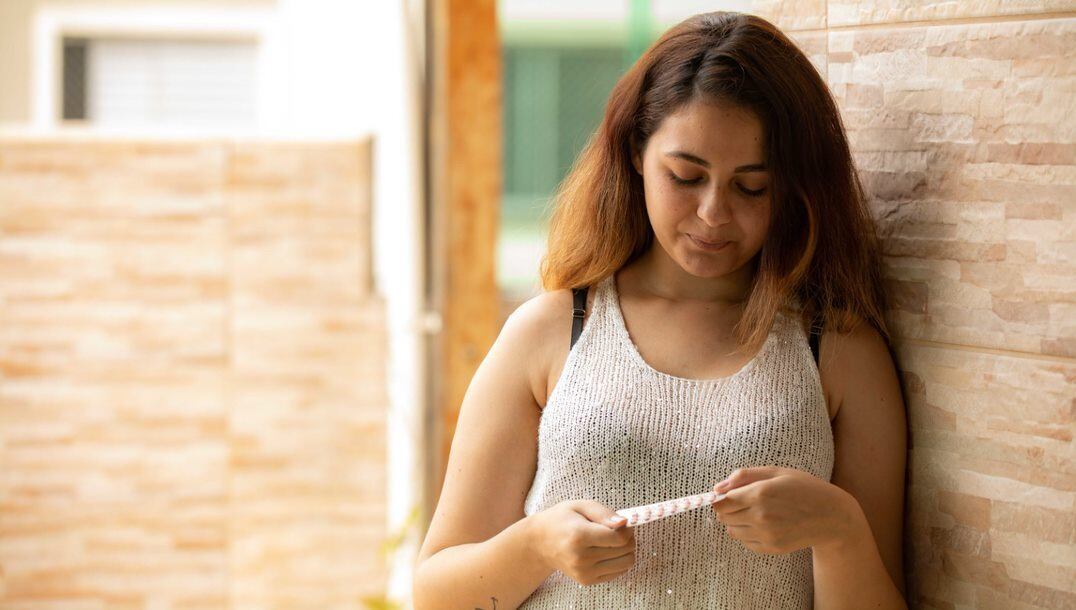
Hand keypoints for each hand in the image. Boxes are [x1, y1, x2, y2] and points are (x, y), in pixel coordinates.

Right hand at [528, 500, 636, 584]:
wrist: (540, 542)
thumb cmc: (561, 520)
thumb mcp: (580, 506)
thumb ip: (604, 513)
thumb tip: (624, 522)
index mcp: (579, 535)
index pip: (619, 538)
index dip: (627, 529)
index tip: (622, 523)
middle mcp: (581, 557)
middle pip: (625, 550)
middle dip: (628, 538)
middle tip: (617, 530)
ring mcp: (583, 572)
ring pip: (625, 563)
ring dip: (626, 551)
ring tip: (613, 541)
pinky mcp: (586, 581)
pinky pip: (618, 573)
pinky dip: (618, 561)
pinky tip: (607, 552)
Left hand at [711, 466, 856, 554]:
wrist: (832, 516)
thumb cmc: (804, 488)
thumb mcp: (776, 472)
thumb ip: (744, 476)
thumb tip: (717, 487)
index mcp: (760, 493)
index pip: (721, 502)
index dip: (719, 498)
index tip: (726, 495)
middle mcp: (761, 516)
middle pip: (723, 517)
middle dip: (728, 509)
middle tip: (744, 501)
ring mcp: (767, 535)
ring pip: (732, 531)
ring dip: (737, 521)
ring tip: (756, 512)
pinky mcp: (772, 548)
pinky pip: (745, 542)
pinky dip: (748, 534)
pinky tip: (764, 524)